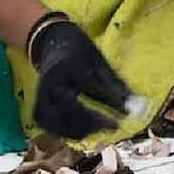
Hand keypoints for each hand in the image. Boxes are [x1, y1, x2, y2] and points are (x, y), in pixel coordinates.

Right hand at [30, 18, 129, 138]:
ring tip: (101, 128)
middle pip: (71, 108)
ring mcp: (40, 95)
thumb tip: (137, 104)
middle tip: (116, 126)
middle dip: (96, 120)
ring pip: (58, 122)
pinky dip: (67, 133)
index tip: (128, 113)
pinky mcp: (37, 107)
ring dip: (82, 130)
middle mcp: (50, 81)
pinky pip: (50, 127)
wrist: (49, 41)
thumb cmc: (79, 50)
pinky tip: (85, 131)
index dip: (111, 102)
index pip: (91, 87)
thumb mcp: (97, 58)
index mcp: (67, 64)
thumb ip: (114, 81)